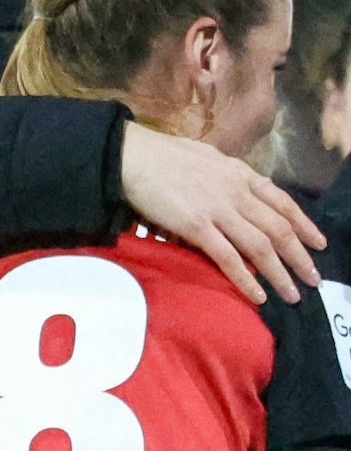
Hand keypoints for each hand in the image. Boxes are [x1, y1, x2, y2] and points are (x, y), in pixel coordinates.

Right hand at [120, 122, 325, 304]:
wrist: (131, 156)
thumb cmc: (160, 155)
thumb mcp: (205, 157)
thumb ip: (225, 175)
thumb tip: (235, 187)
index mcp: (239, 173)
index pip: (282, 202)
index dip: (304, 224)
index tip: (318, 243)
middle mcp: (236, 192)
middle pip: (278, 228)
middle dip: (300, 256)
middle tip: (313, 279)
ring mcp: (218, 209)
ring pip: (260, 245)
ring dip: (281, 273)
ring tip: (293, 294)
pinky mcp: (197, 226)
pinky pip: (228, 257)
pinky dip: (246, 278)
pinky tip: (258, 295)